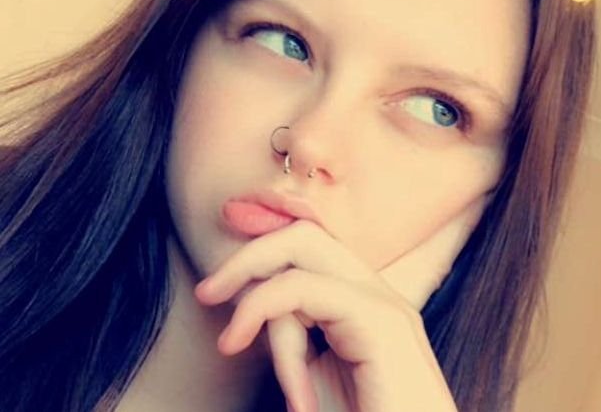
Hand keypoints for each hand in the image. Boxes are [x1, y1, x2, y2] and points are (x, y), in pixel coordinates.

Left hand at [194, 198, 485, 411]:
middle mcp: (376, 291)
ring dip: (254, 296)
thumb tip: (254, 305)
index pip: (308, 247)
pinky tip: (252, 356)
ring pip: (300, 248)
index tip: (218, 280)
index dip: (262, 250)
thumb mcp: (312, 376)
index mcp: (363, 300)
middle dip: (248, 256)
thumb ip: (293, 335)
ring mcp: (383, 303)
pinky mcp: (381, 323)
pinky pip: (304, 289)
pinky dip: (264, 312)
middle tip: (207, 293)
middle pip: (304, 234)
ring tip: (233, 346)